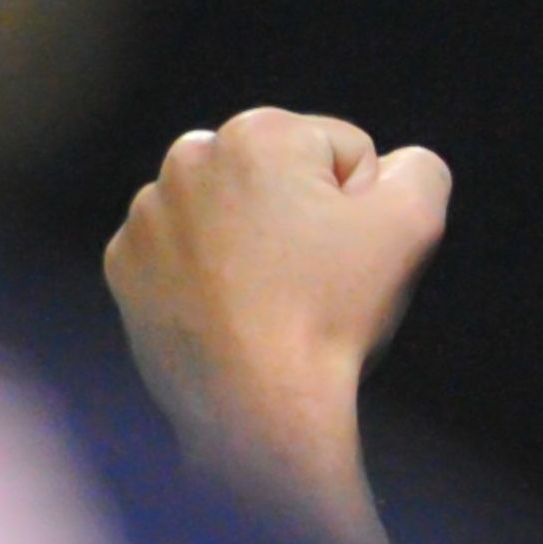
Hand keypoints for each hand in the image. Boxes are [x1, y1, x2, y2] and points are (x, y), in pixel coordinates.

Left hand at [106, 107, 450, 543]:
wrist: (255, 410)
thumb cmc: (331, 315)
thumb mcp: (413, 223)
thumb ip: (419, 169)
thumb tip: (392, 168)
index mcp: (258, 133)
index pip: (343, 151)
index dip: (361, 208)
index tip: (344, 257)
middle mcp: (189, 158)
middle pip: (278, 176)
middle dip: (298, 215)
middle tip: (308, 281)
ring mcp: (146, 214)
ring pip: (226, 213)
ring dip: (249, 242)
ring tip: (267, 302)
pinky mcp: (124, 265)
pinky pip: (181, 253)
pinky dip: (204, 276)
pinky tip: (227, 313)